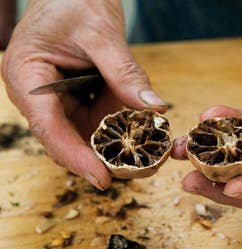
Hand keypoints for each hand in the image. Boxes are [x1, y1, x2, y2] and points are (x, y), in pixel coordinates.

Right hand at [1, 0, 166, 189]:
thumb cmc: (76, 2)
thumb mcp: (102, 34)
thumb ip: (125, 72)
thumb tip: (155, 108)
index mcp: (27, 77)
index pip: (48, 126)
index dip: (75, 156)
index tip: (102, 179)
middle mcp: (38, 96)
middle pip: (65, 140)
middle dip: (99, 159)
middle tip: (138, 172)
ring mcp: (58, 101)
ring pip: (82, 137)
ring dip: (112, 150)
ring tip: (145, 160)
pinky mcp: (76, 101)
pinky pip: (95, 123)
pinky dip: (117, 132)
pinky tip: (141, 137)